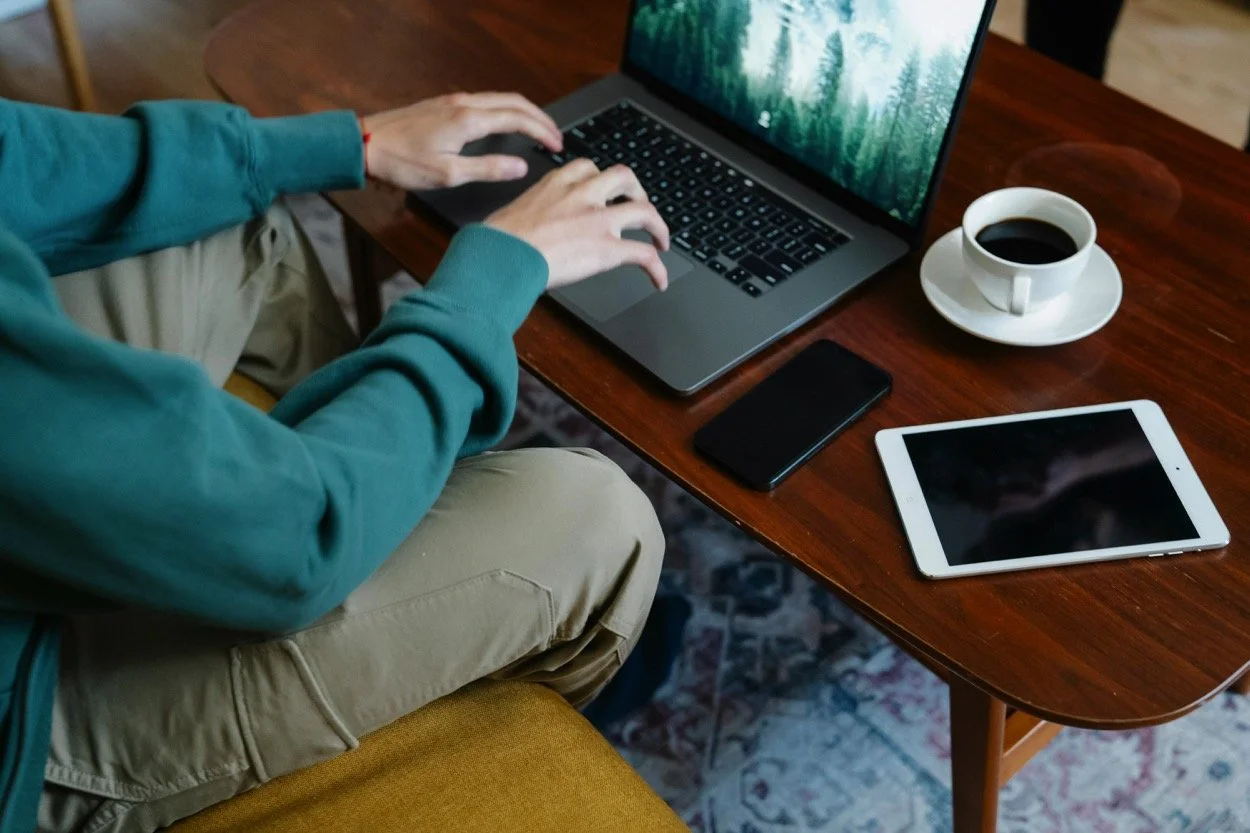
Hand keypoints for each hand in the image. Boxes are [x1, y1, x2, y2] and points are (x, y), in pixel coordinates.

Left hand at [360, 92, 561, 189]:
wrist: (364, 145)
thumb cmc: (402, 162)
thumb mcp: (448, 174)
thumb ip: (488, 169)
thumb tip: (519, 166)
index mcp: (469, 120)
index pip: (518, 119)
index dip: (542, 131)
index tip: (557, 145)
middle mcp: (464, 104)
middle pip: (514, 102)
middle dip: (540, 118)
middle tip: (556, 136)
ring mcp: (453, 101)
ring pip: (500, 98)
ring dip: (524, 111)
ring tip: (538, 129)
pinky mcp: (444, 104)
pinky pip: (485, 101)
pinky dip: (506, 109)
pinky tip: (506, 123)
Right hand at [485, 160, 670, 290]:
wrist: (500, 256)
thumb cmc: (497, 241)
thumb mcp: (515, 211)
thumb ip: (534, 212)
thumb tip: (531, 230)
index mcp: (557, 183)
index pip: (588, 168)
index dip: (601, 180)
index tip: (604, 190)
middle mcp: (583, 195)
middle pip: (624, 177)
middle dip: (638, 191)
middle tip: (639, 206)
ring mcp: (598, 220)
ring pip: (645, 211)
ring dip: (658, 226)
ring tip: (660, 240)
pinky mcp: (607, 249)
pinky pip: (644, 255)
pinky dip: (657, 268)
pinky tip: (659, 280)